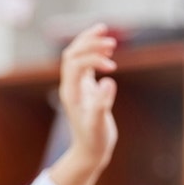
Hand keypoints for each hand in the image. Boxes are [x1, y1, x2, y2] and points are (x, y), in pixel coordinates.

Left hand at [59, 24, 118, 171]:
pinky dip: (94, 53)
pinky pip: (85, 64)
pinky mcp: (86, 88)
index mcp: (70, 92)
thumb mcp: (99, 124)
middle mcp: (70, 86)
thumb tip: (109, 80)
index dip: (93, 58)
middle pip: (71, 54)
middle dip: (89, 43)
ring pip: (76, 56)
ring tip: (106, 33)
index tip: (113, 66)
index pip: (75, 63)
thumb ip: (102, 103)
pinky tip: (108, 52)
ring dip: (89, 43)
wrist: (90, 151)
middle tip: (111, 40)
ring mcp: (77, 86)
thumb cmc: (95, 140)